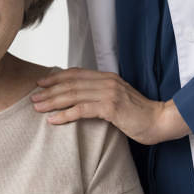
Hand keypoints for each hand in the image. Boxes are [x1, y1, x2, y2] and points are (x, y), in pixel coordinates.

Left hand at [31, 68, 190, 144]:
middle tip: (32, 98)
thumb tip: (79, 97)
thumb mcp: (116, 99)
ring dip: (52, 102)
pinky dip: (65, 114)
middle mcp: (106, 81)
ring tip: (37, 108)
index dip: (56, 77)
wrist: (160, 121)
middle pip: (70, 83)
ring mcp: (108, 93)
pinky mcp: (111, 107)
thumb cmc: (138, 114)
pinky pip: (82, 109)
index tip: (40, 82)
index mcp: (106, 77)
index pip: (75, 73)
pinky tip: (53, 120)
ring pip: (73, 95)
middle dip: (49, 90)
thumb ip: (100, 94)